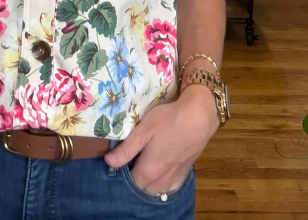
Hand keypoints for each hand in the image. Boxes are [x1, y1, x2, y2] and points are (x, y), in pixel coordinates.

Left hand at [104, 85, 219, 194]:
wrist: (199, 117)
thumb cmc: (168, 120)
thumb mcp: (143, 130)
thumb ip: (126, 149)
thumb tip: (109, 162)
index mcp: (149, 170)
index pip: (131, 181)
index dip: (123, 171)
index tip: (120, 158)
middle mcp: (162, 179)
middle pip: (144, 187)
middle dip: (136, 178)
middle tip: (132, 160)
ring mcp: (176, 176)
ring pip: (158, 189)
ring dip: (149, 182)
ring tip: (144, 165)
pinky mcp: (185, 170)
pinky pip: (171, 185)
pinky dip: (163, 182)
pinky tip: (161, 171)